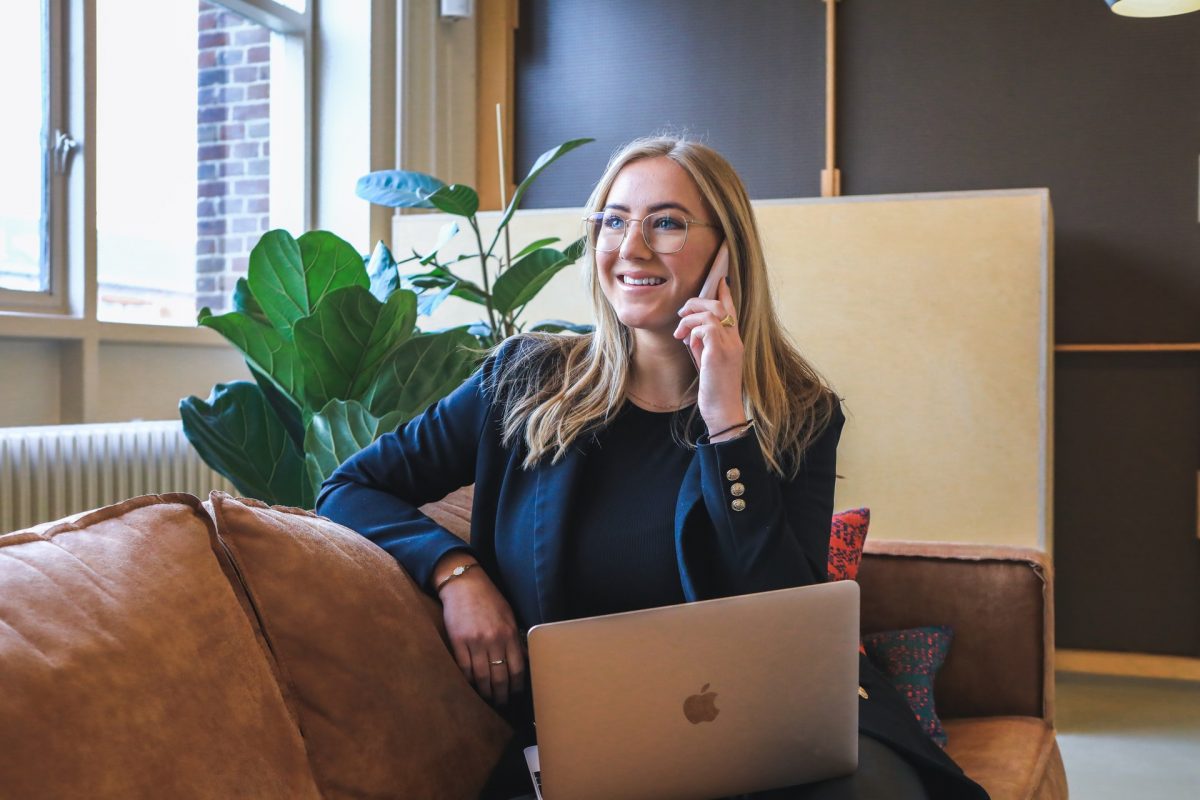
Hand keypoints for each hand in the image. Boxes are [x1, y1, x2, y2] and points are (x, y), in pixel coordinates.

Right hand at [437, 562, 525, 705]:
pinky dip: (468, 680)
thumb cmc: (489, 599)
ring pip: (482, 677)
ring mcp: (475, 642)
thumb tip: (523, 661)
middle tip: (501, 704)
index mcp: (509, 634)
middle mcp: (494, 640)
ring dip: (485, 692)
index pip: (517, 669)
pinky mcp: (458, 641)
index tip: (516, 694)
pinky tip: (472, 686)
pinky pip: (464, 668)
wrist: (464, 584)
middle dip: (501, 695)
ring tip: (487, 699)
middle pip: (500, 677)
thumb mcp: (508, 616)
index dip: (517, 686)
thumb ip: (515, 639)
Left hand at [673, 278, 745, 433]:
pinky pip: (706, 328)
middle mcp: (735, 340)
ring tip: (679, 331)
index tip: (719, 281)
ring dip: (690, 318)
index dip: (725, 294)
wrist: (723, 411)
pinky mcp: (719, 353)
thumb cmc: (714, 390)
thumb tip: (691, 332)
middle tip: (681, 313)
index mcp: (734, 342)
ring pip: (711, 313)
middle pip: (719, 306)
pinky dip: (693, 331)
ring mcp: (729, 346)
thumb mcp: (708, 362)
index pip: (732, 310)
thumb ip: (703, 345)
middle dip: (697, 303)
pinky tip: (688, 342)